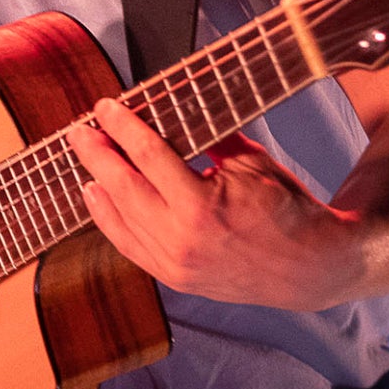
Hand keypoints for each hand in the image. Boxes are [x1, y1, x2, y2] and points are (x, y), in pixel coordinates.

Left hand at [71, 97, 362, 309]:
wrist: (308, 266)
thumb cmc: (284, 208)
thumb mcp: (251, 162)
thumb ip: (210, 139)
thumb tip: (174, 110)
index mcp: (202, 206)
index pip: (148, 157)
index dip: (122, 128)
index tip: (104, 108)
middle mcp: (182, 240)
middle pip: (123, 188)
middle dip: (97, 154)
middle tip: (80, 130)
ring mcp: (175, 265)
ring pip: (120, 220)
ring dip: (97, 186)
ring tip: (84, 159)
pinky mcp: (175, 280)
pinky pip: (130, 247)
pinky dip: (109, 220)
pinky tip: (96, 198)